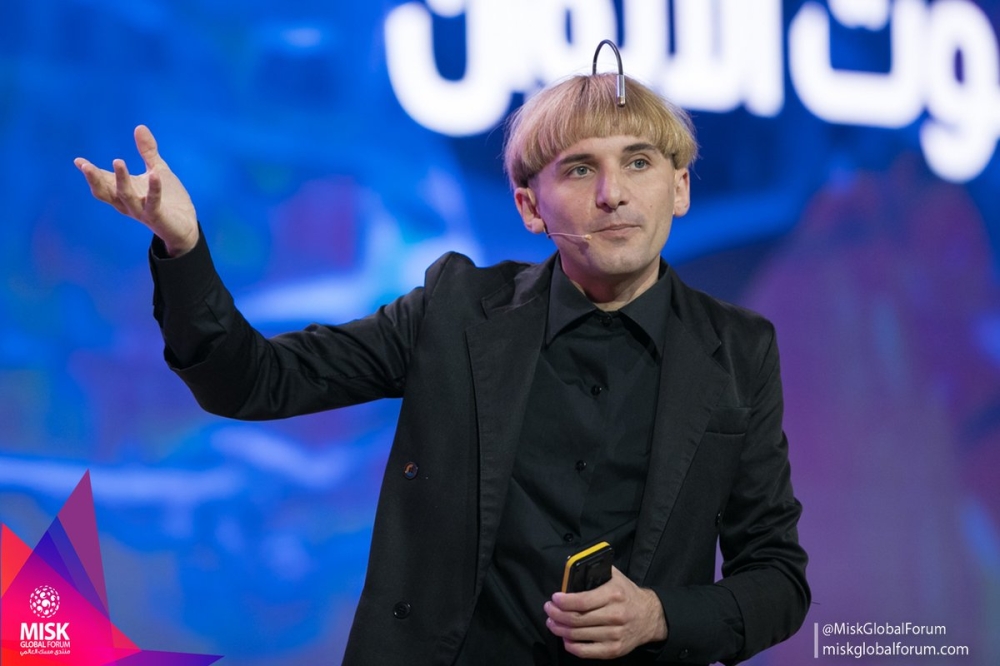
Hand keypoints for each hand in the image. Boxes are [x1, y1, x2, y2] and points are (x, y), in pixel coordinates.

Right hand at [74, 125, 198, 256]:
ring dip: (120, 180)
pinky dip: (154, 189)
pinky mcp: (157, 216)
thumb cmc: (169, 199)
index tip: (78, 160)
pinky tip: (154, 175)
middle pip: (105, 193)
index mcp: (126, 191)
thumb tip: (139, 127)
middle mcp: (128, 203)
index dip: (91, 172)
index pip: (104, 181)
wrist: (186, 226)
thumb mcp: (157, 170)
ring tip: (117, 161)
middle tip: (85, 166)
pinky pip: (153, 202)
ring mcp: (141, 211)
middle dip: (95, 179)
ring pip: (125, 196)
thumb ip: (147, 152)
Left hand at [544, 566, 667, 658]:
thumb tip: (572, 568)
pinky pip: (586, 651)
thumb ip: (597, 570)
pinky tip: (565, 639)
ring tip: (552, 623)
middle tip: (548, 610)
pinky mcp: (614, 650)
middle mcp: (614, 615)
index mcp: (613, 595)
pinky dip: (571, 646)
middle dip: (556, 614)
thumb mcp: (615, 576)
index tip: (554, 598)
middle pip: (576, 619)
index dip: (563, 602)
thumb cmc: (627, 594)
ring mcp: (614, 635)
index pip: (582, 601)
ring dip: (560, 629)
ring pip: (578, 635)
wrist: (650, 617)